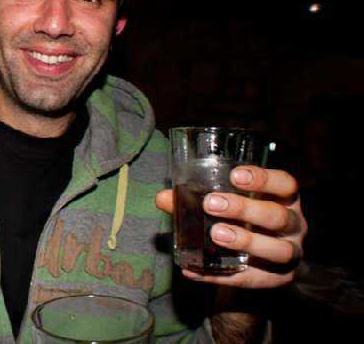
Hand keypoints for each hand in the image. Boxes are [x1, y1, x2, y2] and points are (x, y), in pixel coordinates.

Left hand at [156, 165, 306, 287]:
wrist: (259, 261)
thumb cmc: (242, 220)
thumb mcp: (226, 204)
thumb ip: (195, 199)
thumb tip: (163, 198)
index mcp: (284, 199)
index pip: (285, 184)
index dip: (264, 179)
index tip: (234, 175)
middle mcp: (294, 225)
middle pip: (278, 216)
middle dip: (245, 209)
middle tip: (211, 204)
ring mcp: (290, 254)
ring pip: (278, 250)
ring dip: (246, 242)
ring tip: (216, 235)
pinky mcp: (279, 279)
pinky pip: (253, 280)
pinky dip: (221, 276)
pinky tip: (194, 269)